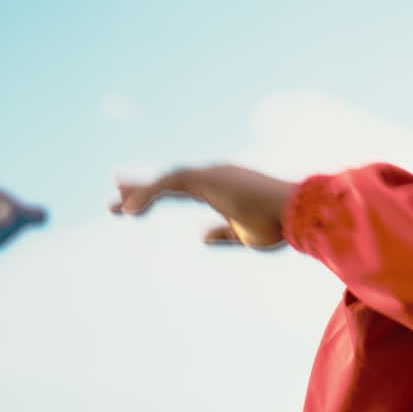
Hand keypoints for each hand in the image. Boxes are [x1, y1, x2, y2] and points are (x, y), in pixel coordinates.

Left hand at [110, 164, 294, 248]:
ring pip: (166, 180)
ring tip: (115, 209)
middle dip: (141, 188)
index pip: (182, 188)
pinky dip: (146, 195)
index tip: (134, 207)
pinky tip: (129, 212)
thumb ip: (223, 234)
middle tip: (114, 193)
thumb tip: (199, 236)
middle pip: (170, 180)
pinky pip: (168, 184)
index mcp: (222, 190)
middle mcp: (214, 177)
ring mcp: (211, 175)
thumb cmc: (279, 224)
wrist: (298, 213)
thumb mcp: (246, 236)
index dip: (158, 195)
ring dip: (138, 193)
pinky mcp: (207, 178)